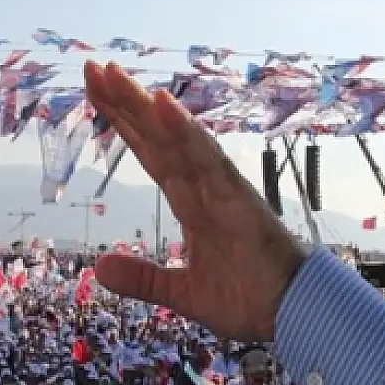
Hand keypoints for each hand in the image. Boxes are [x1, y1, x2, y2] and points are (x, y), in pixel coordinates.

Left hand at [83, 61, 305, 341]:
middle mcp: (205, 187)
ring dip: (146, 106)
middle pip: (158, 136)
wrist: (292, 317)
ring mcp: (222, 188)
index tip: (95, 90)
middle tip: (93, 67)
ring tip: (115, 75)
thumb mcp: (182, 292)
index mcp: (192, 202)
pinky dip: (185, 132)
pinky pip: (207, 160)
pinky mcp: (238, 199)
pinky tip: (163, 105)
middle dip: (126, 102)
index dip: (124, 122)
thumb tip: (99, 267)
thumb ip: (143, 278)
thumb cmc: (249, 300)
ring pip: (177, 139)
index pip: (151, 153)